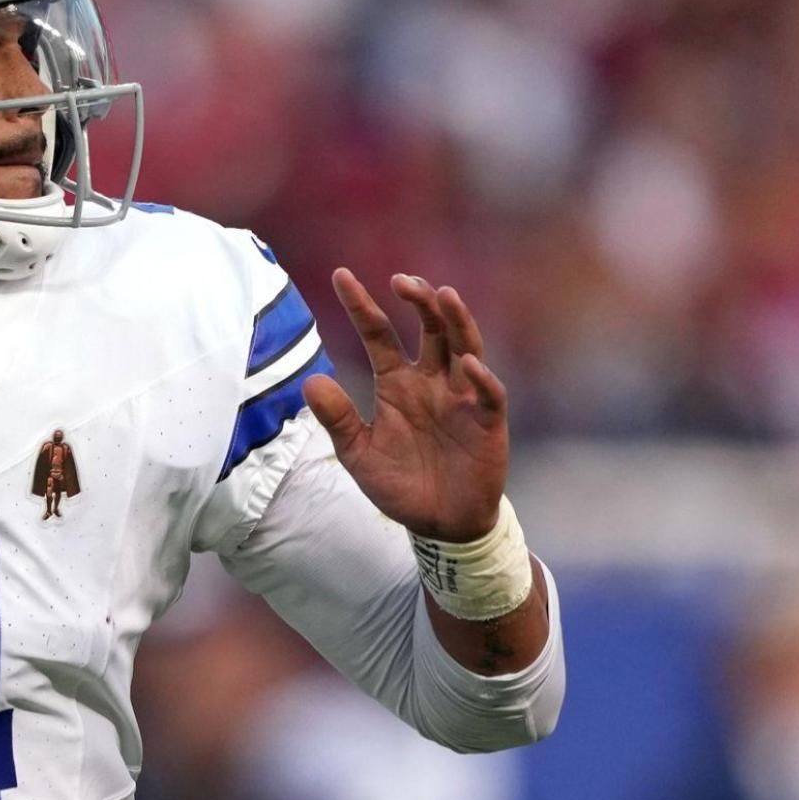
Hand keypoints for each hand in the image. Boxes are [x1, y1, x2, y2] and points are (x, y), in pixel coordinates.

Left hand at [303, 269, 508, 542]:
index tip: (340, 275)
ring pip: (463, 347)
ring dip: (455, 321)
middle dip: (418, 301)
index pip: (378, 335)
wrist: (438, 524)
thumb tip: (310, 382)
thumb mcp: (358, 454)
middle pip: (428, 329)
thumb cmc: (399, 484)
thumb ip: (338, 419)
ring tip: (443, 295)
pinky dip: (482, 378)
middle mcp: (430, 382)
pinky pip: (488, 395)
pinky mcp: (486, 422)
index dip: (361, 306)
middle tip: (401, 280)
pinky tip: (470, 364)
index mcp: (396, 383)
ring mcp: (460, 398)